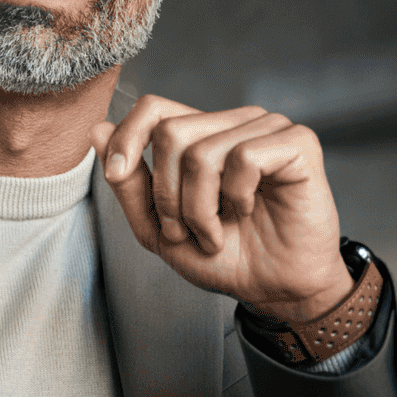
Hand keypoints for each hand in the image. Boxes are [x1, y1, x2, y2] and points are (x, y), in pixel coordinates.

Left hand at [91, 95, 352, 322]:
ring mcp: (268, 128)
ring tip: (216, 232)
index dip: (128, 137)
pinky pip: (245, 158)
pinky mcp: (298, 143)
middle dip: (167, 193)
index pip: (153, 108)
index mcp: (201, 134)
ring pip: (202, 152)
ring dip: (199, 208)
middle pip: (171, 132)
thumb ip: (129, 183)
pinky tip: (246, 212)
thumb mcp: (158, 226)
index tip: (117, 174)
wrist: (273, 288)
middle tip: (185, 230)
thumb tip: (98, 130)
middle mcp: (233, 123)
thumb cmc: (223, 256)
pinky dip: (236, 197)